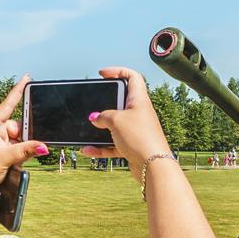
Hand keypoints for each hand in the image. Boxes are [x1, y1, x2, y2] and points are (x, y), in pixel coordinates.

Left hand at [0, 75, 46, 204]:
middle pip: (17, 124)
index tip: (27, 78)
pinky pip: (16, 145)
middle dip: (25, 135)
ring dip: (22, 146)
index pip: (7, 105)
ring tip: (15, 159)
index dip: (18, 92)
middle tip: (27, 146)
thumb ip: (26, 150)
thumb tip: (44, 146)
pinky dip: (20, 151)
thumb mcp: (6, 158)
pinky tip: (16, 160)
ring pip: (19, 137)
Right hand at [82, 67, 172, 182]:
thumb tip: (95, 118)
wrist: (153, 166)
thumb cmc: (140, 138)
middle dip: (105, 103)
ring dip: (100, 129)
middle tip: (94, 104)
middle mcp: (139, 113)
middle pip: (121, 102)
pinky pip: (113, 144)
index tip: (102, 74)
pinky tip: (87, 150)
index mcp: (139, 100)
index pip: (132, 77)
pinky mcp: (132, 146)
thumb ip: (102, 116)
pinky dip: (100, 147)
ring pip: (114, 126)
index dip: (118, 71)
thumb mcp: (116, 120)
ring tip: (86, 131)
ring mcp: (136, 130)